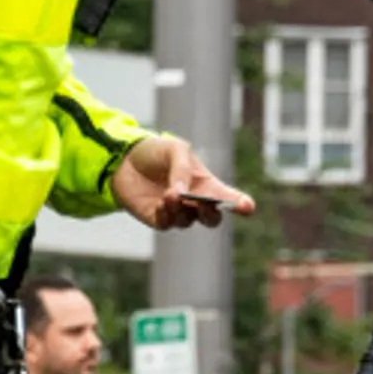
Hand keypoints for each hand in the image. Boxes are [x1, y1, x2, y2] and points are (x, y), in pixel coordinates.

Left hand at [109, 133, 254, 229]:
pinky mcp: (157, 218)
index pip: (228, 198)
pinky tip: (162, 203)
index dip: (240, 204)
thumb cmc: (157, 152)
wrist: (124, 159)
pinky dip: (166, 215)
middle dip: (211, 214)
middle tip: (204, 204)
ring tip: (171, 195)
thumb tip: (181, 193)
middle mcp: (194, 202)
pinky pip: (166, 224)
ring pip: (187, 221)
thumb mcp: (175, 150)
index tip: (248, 207)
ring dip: (181, 209)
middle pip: (212, 218)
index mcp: (206, 184)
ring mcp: (176, 212)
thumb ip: (181, 169)